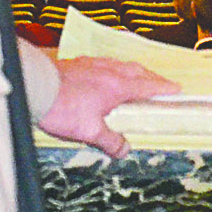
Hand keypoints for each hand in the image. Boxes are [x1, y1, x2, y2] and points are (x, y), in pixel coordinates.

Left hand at [39, 56, 176, 157]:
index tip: (176, 89)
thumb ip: (109, 140)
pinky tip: (105, 72)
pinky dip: (112, 67)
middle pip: (137, 70)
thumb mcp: (89, 130)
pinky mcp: (78, 62)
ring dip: (132, 70)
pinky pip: (102, 62)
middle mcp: (108, 70)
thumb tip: (124, 149)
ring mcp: (92, 64)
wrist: (36, 85)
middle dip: (151, 77)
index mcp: (117, 86)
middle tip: (159, 83)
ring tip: (135, 77)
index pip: (147, 85)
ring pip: (120, 64)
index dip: (163, 88)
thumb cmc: (62, 106)